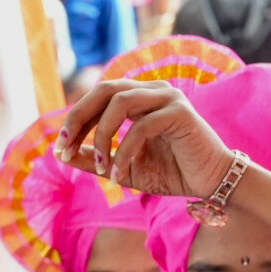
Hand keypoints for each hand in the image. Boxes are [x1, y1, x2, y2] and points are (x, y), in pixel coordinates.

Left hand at [55, 78, 234, 198]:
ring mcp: (167, 97)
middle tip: (64, 147)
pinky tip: (118, 175)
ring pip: (119, 103)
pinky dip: (125, 152)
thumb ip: (96, 159)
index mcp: (138, 98)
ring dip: (102, 137)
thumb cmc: (171, 173)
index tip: (60, 150)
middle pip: (104, 89)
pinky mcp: (180, 113)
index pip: (97, 97)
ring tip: (101, 168)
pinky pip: (141, 127)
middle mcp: (152, 91)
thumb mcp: (123, 168)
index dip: (74, 120)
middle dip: (78, 118)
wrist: (210, 182)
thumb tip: (63, 155)